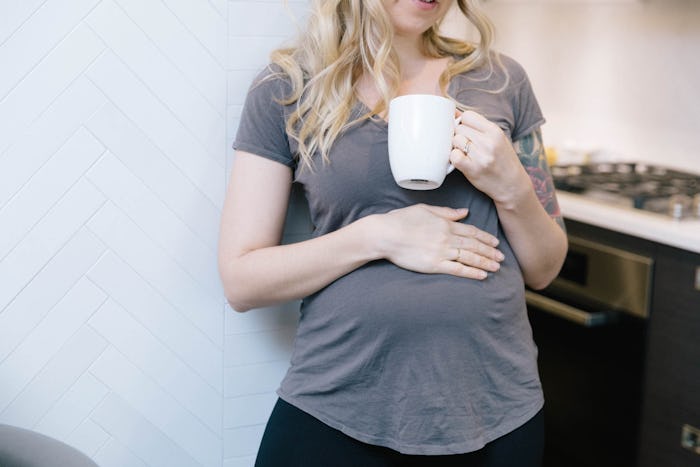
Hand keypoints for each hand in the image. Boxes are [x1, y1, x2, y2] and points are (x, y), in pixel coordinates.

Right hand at [370, 204, 503, 278]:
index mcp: (445, 224)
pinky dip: (471, 272)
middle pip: (474, 245)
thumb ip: (446, 212)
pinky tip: (482, 275)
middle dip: (489, 252)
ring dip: (485, 262)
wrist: (385, 234)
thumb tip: (464, 212)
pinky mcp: (434, 264)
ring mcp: (441, 251)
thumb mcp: (425, 209)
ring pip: (469, 257)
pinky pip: (457, 269)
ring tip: (496, 267)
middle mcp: (447, 238)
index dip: (485, 237)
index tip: (495, 242)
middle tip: (501, 257)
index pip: (471, 231)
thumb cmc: (401, 220)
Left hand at [451, 111, 530, 205]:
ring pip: (455, 140)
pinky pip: (454, 156)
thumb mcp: (496, 138)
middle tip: (466, 145)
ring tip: (466, 153)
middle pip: (459, 128)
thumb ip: (478, 126)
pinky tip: (462, 160)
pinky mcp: (473, 169)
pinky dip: (454, 157)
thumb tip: (454, 112)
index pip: (468, 115)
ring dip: (456, 147)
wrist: (512, 185)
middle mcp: (488, 142)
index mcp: (495, 131)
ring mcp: (481, 156)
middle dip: (459, 135)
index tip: (466, 131)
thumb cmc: (502, 160)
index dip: (463, 123)